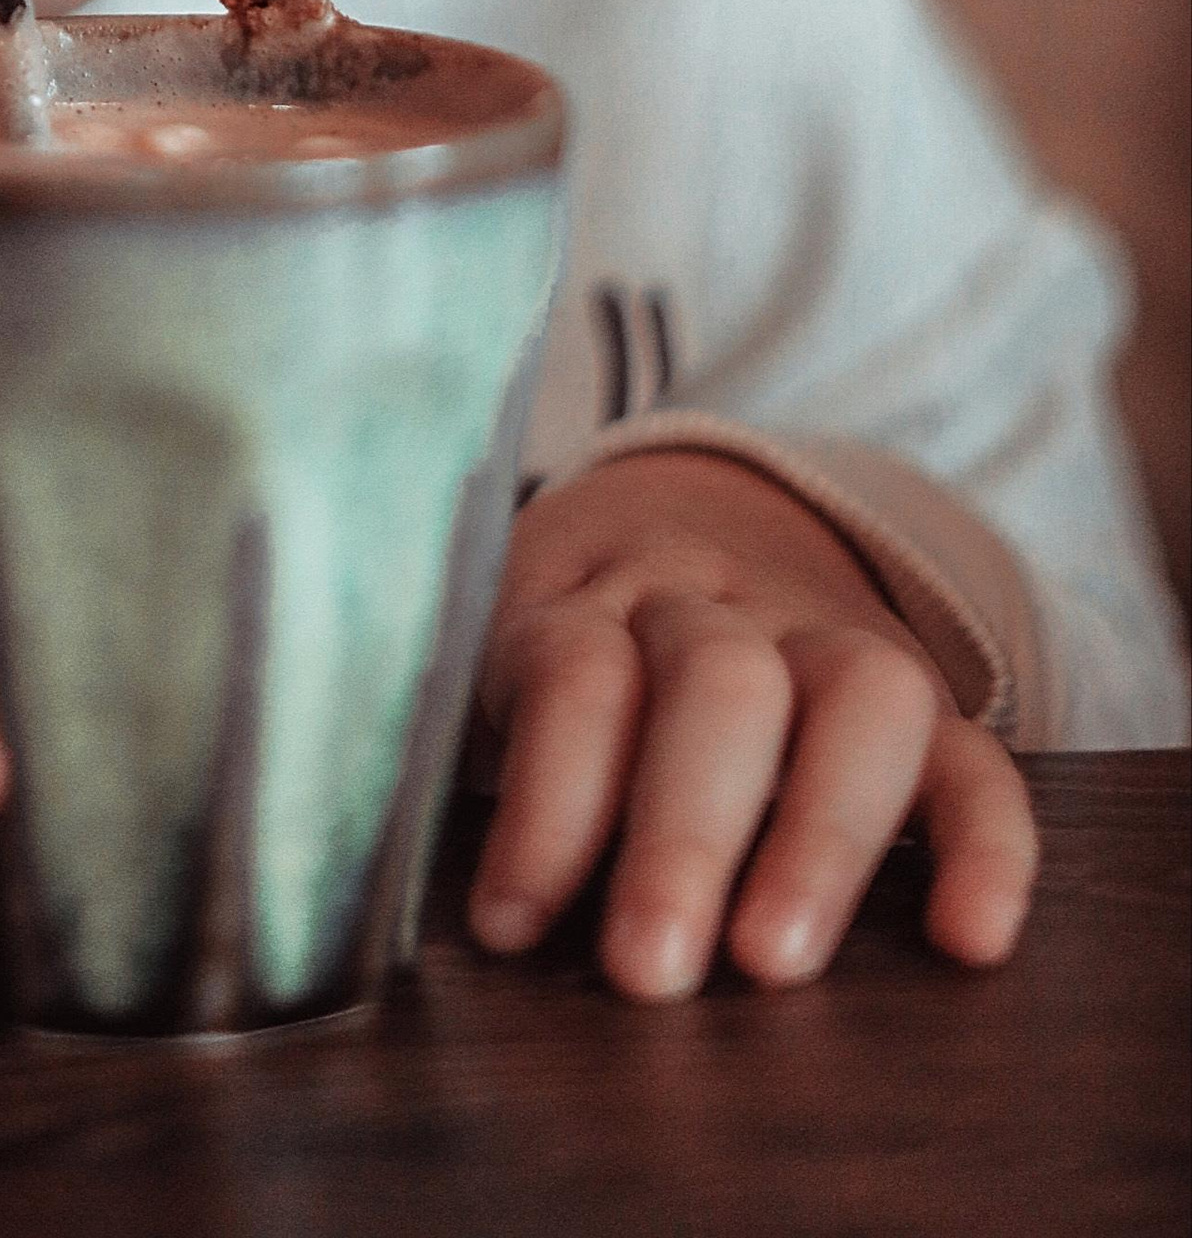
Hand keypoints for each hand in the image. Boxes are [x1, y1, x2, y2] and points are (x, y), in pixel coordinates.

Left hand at [466, 448, 1037, 999]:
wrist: (696, 510)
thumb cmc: (576, 638)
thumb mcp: (505, 655)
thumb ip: (501, 751)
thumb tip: (492, 919)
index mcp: (598, 589)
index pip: (577, 669)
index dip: (547, 800)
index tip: (510, 924)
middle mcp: (721, 600)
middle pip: (718, 680)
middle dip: (684, 835)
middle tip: (650, 968)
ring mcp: (832, 641)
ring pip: (858, 698)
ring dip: (819, 838)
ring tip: (775, 963)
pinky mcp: (928, 703)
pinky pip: (978, 756)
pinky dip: (986, 847)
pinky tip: (967, 939)